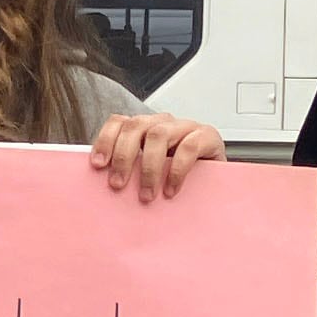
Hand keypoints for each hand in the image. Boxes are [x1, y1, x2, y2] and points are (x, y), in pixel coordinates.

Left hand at [90, 110, 224, 202]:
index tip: (97, 164)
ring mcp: (186, 127)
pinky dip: (177, 170)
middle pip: (136, 126)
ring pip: (159, 134)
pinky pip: (189, 146)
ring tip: (147, 193)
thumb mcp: (152, 174)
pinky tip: (171, 189)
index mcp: (146, 127)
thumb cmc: (182, 178)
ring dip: (149, 166)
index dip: (106, 140)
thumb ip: (132, 172)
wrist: (219, 183)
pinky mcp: (208, 136)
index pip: (120, 122)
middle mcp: (164, 123)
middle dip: (123, 155)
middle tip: (118, 184)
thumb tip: (105, 186)